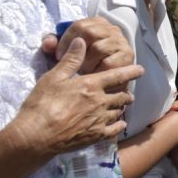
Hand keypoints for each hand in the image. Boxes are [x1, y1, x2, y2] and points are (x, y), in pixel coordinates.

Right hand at [9, 38, 142, 157]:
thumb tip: (81, 41)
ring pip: (119, 111)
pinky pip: (115, 129)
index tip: (141, 70)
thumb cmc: (42, 104)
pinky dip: (119, 125)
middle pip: (122, 96)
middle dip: (126, 94)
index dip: (132, 72)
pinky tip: (119, 124)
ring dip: (121, 108)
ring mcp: (100, 120)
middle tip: (127, 94)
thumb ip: (70, 60)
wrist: (36, 136)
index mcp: (92, 85)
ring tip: (121, 106)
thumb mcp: (54, 77)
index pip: (118, 75)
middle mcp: (100, 102)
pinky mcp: (96, 136)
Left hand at [41, 16, 134, 77]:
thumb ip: (53, 44)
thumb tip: (48, 44)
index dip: (66, 41)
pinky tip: (95, 75)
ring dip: (87, 64)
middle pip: (90, 33)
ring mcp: (121, 42)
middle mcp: (112, 29)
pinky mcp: (128, 57)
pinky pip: (109, 63)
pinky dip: (97, 71)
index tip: (58, 55)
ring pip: (98, 48)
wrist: (103, 81)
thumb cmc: (82, 62)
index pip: (79, 25)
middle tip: (72, 65)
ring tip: (84, 71)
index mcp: (97, 23)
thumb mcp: (65, 50)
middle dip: (77, 52)